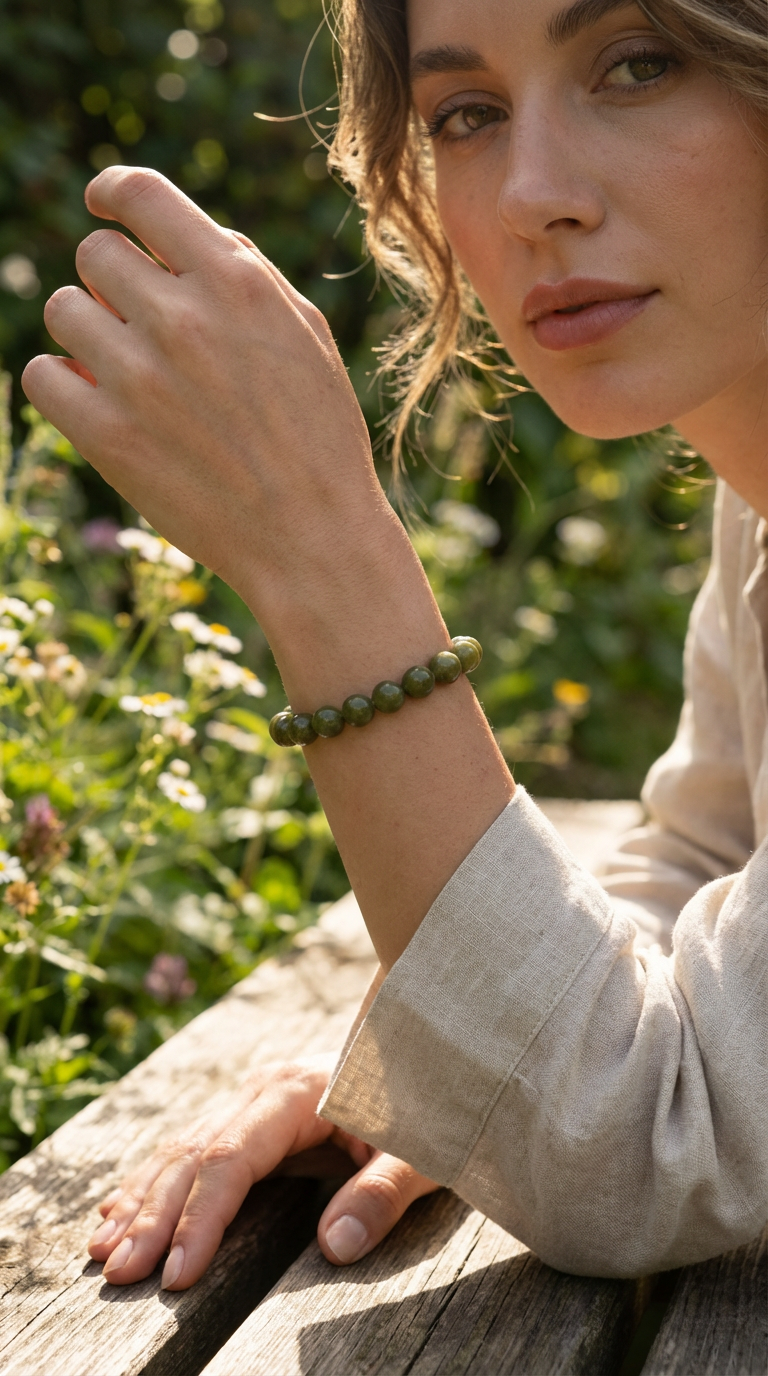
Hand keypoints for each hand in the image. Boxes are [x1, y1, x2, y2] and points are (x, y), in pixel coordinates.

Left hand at [21, 167, 383, 613]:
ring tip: (128, 374)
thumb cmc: (317, 437)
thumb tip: (174, 239)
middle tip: (141, 329)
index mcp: (236, 282)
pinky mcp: (106, 436)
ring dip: (87, 334)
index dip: (112, 192)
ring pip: (63, 310)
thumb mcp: (305, 336)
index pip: (142, 194)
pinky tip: (97, 404)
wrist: (312, 538)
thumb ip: (244, 274)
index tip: (103, 206)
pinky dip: (62, 384)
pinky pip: (43, 374)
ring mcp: (139, 377)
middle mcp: (183, 318)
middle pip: (94, 254)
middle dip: (112, 284)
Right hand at [88, 1057, 438, 1287]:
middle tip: (119, 1274)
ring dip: (141, 1201)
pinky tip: (118, 1211)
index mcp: (297, 1093)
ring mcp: (250, 1099)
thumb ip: (383, 1191)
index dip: (201, 1219)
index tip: (177, 1275)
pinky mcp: (249, 1114)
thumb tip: (333, 1246)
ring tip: (102, 1250)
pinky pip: (189, 1147)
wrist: (430, 1048)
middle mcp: (261, 1090)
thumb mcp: (423, 1150)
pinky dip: (151, 1182)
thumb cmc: (429, 1104)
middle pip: (193, 1155)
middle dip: (154, 1218)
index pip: (232, 1159)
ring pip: (181, 1149)